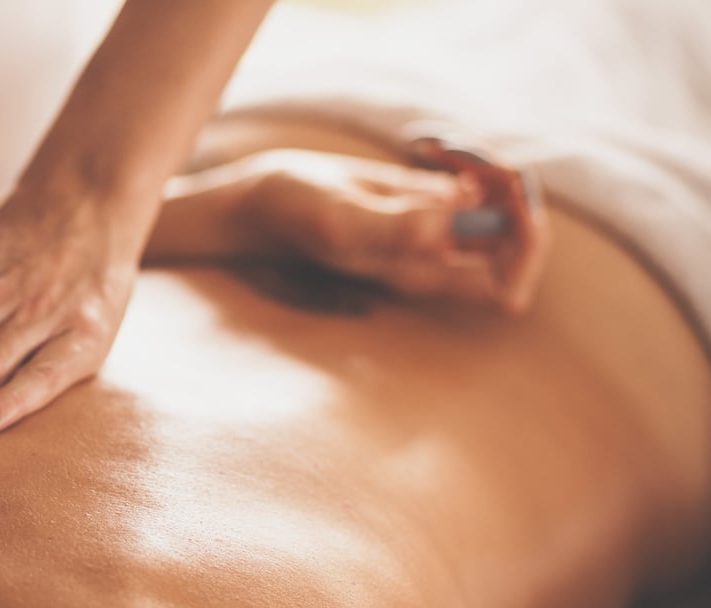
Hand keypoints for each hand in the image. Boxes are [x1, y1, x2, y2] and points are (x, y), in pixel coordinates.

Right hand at [235, 139, 548, 312]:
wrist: (267, 199)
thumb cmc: (297, 213)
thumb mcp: (341, 218)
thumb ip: (397, 225)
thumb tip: (460, 216)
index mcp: (423, 274)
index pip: (508, 284)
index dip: (519, 241)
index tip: (495, 200)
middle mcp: (436, 258)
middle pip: (518, 239)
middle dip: (513, 194)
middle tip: (476, 161)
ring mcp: (434, 229)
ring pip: (501, 206)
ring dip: (490, 169)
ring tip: (443, 147)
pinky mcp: (424, 201)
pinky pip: (476, 185)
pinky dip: (470, 158)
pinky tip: (429, 145)